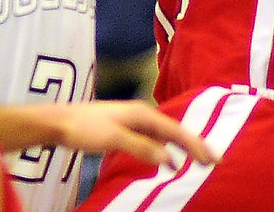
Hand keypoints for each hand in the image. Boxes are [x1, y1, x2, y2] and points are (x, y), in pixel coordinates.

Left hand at [51, 99, 216, 169]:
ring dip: (181, 147)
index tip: (213, 159)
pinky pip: (153, 139)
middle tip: (213, 161)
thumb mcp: (115, 138)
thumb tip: (169, 159)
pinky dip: (165, 148)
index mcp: (142, 113)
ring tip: (197, 160)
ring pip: (164, 135)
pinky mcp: (125, 129)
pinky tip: (167, 157)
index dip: (195, 144)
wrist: (59, 122)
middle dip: (193, 144)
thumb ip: (142, 147)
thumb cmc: (85, 128)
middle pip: (173, 131)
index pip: (175, 131)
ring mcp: (133, 121)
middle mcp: (141, 114)